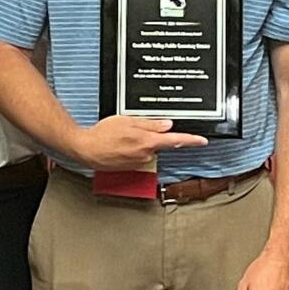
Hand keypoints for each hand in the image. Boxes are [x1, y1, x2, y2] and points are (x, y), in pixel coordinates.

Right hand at [80, 115, 204, 171]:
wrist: (85, 149)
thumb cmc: (102, 134)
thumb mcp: (127, 121)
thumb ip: (150, 123)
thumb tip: (167, 125)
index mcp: (147, 142)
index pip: (176, 141)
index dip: (191, 140)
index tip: (202, 141)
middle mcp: (145, 155)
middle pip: (160, 144)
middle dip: (152, 136)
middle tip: (133, 128)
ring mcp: (138, 163)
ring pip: (148, 150)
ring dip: (139, 143)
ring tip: (121, 137)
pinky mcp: (131, 168)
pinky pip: (138, 156)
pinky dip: (132, 149)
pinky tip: (119, 145)